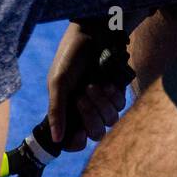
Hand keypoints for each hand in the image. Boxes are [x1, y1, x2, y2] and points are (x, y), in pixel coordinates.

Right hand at [46, 22, 128, 151]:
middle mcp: (86, 111)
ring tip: (92, 84)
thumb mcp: (58, 83)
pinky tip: (105, 82)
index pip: (75, 141)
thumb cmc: (70, 57)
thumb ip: (56, 111)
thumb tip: (56, 140)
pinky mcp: (117, 92)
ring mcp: (103, 102)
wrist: (91, 33)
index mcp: (68, 112)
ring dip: (101, 103)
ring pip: (110, 121)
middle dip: (89, 116)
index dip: (77, 142)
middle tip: (81, 95)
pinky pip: (120, 106)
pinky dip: (112, 95)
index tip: (78, 132)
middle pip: (96, 133)